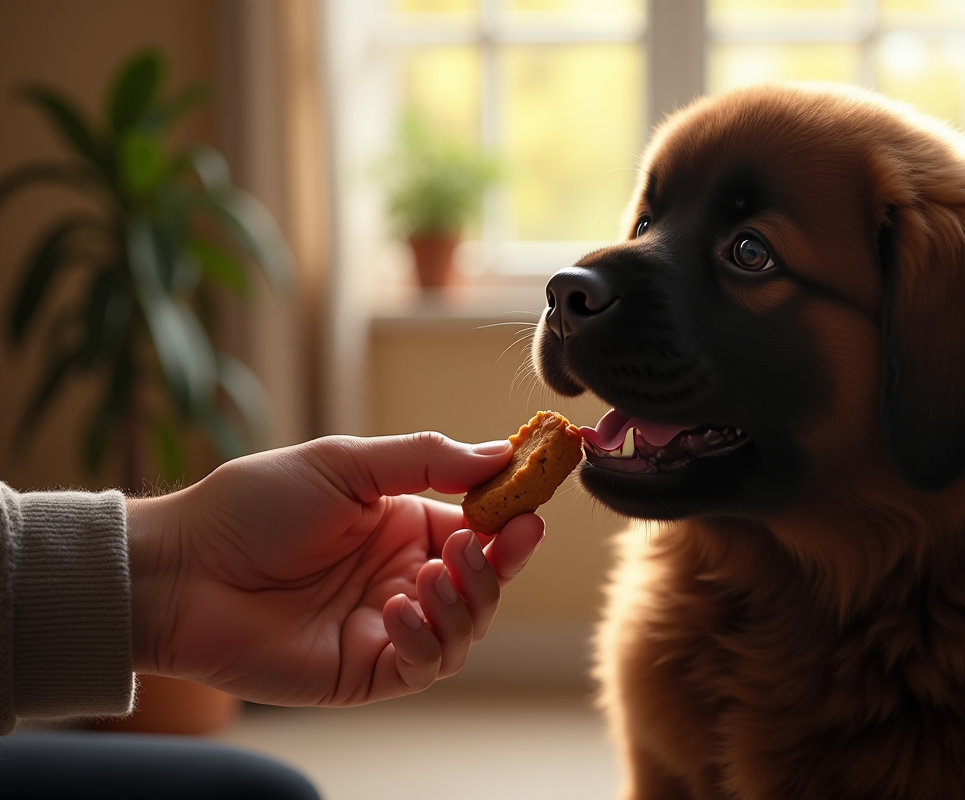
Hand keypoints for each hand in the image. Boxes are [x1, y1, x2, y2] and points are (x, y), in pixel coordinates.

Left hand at [125, 432, 543, 705]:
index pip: (479, 528)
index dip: (510, 524)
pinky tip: (399, 610)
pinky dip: (427, 642)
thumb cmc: (254, 507)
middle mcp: (402, 576)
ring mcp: (386, 626)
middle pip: (483, 583)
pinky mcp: (364, 671)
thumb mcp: (346, 465)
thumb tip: (501, 453)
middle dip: (495, 567)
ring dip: (465, 604)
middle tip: (485, 546)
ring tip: (431, 578)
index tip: (530, 512)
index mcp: (403, 524)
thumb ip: (427, 459)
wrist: (183, 569)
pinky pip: (424, 667)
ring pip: (464, 630)